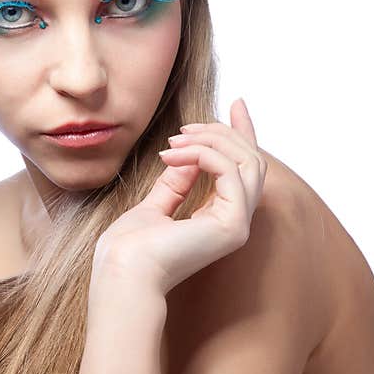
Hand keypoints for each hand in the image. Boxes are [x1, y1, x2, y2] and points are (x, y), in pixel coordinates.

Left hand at [91, 98, 267, 293]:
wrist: (122, 270)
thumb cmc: (130, 247)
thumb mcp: (155, 204)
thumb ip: (175, 181)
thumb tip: (187, 155)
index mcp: (218, 218)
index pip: (242, 168)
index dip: (243, 133)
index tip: (235, 102)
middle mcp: (235, 222)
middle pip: (250, 160)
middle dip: (222, 132)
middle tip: (186, 126)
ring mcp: (238, 226)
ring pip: (248, 162)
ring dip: (211, 140)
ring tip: (175, 140)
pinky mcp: (233, 226)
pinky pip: (231, 172)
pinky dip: (205, 154)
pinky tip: (174, 153)